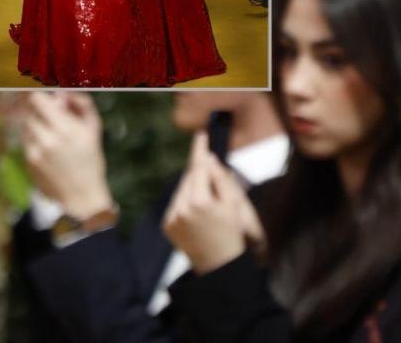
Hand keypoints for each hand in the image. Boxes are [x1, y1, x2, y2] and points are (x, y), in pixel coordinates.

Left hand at [20, 92, 112, 218]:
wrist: (82, 195)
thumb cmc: (90, 158)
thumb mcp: (94, 127)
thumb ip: (80, 103)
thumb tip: (61, 92)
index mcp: (66, 129)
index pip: (36, 99)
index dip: (38, 93)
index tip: (44, 93)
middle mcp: (48, 139)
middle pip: (29, 110)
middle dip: (39, 108)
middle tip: (51, 113)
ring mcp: (35, 151)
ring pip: (26, 123)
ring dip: (35, 122)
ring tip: (52, 132)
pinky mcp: (28, 161)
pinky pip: (25, 139)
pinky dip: (33, 137)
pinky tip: (48, 147)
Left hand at [162, 132, 264, 273]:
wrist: (219, 265)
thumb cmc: (232, 234)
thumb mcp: (234, 205)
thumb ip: (222, 179)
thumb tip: (210, 159)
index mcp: (201, 201)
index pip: (198, 168)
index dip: (199, 150)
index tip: (201, 135)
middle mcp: (182, 208)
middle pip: (189, 178)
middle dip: (200, 174)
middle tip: (213, 182)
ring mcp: (172, 217)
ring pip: (181, 190)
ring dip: (192, 189)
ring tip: (207, 205)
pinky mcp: (166, 225)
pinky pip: (175, 205)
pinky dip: (185, 203)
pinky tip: (197, 215)